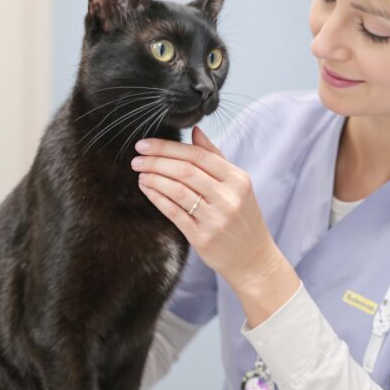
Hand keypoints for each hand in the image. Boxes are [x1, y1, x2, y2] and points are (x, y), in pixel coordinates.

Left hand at [131, 126, 286, 289]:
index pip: (198, 155)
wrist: (253, 258)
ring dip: (154, 179)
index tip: (145, 144)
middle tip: (137, 158)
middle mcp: (229, 197)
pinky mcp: (203, 238)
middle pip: (185, 171)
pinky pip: (174, 213)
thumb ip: (215, 157)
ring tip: (140, 173)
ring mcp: (216, 218)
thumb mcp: (238, 185)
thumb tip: (195, 131)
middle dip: (156, 161)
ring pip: (177, 191)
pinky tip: (147, 189)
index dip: (168, 147)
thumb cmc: (242, 217)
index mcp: (238, 179)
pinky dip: (157, 198)